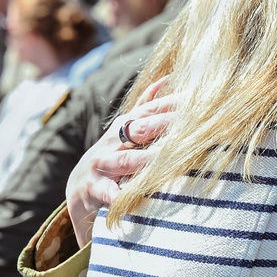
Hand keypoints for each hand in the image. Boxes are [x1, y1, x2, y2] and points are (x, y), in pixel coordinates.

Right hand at [66, 78, 174, 245]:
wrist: (79, 187)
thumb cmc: (113, 155)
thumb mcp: (126, 128)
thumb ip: (146, 105)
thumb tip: (167, 78)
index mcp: (126, 125)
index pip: (151, 110)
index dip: (172, 105)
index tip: (198, 101)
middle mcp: (114, 141)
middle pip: (140, 130)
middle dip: (163, 126)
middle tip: (189, 126)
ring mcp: (103, 164)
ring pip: (127, 160)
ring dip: (145, 160)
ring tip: (164, 160)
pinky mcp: (94, 188)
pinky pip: (107, 192)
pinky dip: (116, 196)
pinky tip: (126, 198)